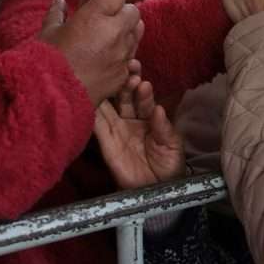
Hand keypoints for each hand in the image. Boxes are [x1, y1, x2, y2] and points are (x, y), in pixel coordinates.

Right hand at [39, 0, 143, 104]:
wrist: (52, 98)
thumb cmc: (46, 62)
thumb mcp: (48, 31)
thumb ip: (57, 12)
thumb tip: (59, 0)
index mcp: (96, 15)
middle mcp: (115, 32)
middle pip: (132, 10)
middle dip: (119, 11)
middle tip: (99, 18)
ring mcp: (122, 54)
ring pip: (136, 32)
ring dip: (124, 30)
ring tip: (104, 37)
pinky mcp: (124, 73)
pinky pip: (131, 56)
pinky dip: (122, 53)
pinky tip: (105, 58)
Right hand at [94, 73, 184, 189]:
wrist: (157, 191)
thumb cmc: (169, 165)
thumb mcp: (171, 145)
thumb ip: (164, 128)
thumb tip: (159, 109)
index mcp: (149, 116)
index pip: (144, 99)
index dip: (142, 89)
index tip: (142, 81)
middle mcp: (131, 119)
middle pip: (125, 98)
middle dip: (125, 84)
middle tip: (127, 73)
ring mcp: (117, 130)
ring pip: (109, 107)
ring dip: (109, 95)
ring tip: (110, 82)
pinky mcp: (106, 144)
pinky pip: (98, 127)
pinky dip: (93, 114)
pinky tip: (91, 101)